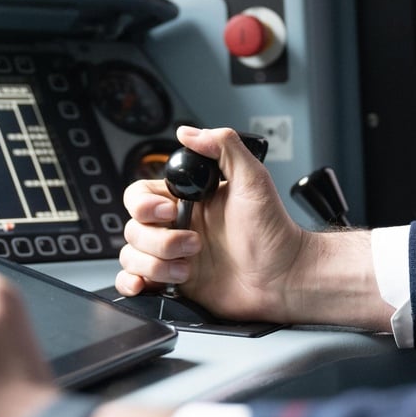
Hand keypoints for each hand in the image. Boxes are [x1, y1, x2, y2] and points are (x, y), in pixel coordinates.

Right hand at [117, 126, 312, 322]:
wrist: (284, 278)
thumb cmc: (274, 232)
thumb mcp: (254, 179)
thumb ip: (224, 147)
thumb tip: (188, 132)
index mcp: (188, 200)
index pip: (141, 195)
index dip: (145, 205)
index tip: (169, 212)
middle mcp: (176, 227)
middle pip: (134, 228)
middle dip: (159, 241)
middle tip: (193, 244)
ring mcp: (173, 256)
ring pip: (131, 255)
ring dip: (154, 264)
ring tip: (187, 269)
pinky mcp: (173, 282)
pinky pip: (134, 280)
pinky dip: (131, 282)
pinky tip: (146, 283)